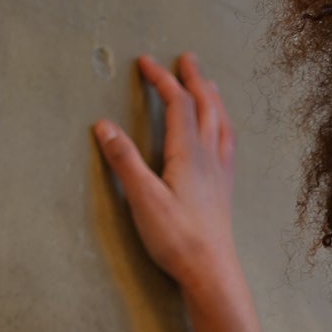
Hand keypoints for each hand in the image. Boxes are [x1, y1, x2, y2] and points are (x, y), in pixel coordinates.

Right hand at [94, 52, 244, 299]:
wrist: (212, 273)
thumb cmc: (177, 239)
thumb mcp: (143, 198)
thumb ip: (124, 160)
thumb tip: (103, 125)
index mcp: (189, 153)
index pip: (178, 103)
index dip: (162, 79)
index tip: (145, 62)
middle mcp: (209, 157)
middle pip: (206, 106)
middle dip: (194, 79)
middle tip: (187, 57)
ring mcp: (221, 174)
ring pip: (222, 124)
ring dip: (214, 99)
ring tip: (209, 85)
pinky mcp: (225, 191)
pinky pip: (228, 145)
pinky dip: (224, 126)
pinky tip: (223, 133)